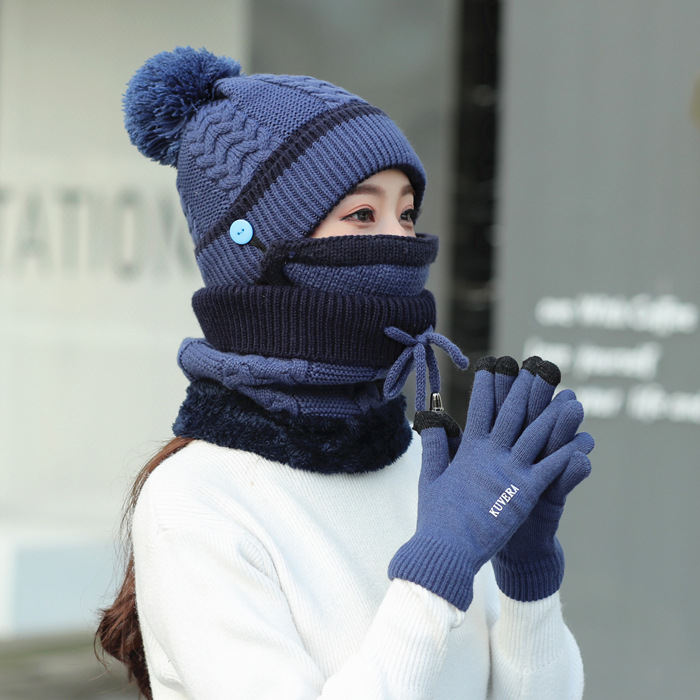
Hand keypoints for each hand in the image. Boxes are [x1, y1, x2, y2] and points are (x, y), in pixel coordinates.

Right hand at [389, 357, 590, 610]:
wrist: (445, 550)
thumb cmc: (435, 517)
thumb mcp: (430, 476)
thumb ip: (435, 445)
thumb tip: (431, 417)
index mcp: (468, 450)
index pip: (480, 409)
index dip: (489, 386)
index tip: (494, 364)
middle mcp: (490, 455)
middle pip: (513, 414)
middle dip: (526, 389)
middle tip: (538, 367)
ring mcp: (509, 472)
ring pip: (538, 435)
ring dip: (555, 415)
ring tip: (569, 396)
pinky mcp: (525, 493)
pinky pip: (552, 468)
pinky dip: (568, 454)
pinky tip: (582, 442)